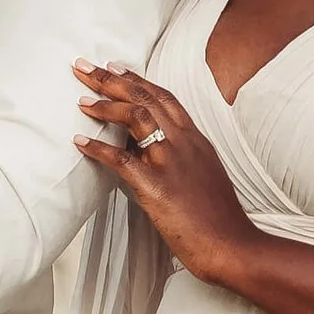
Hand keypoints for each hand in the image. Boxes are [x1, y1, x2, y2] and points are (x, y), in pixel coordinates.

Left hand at [73, 61, 258, 287]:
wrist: (232, 246)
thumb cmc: (218, 218)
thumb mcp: (203, 175)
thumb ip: (179, 157)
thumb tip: (145, 150)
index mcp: (195, 139)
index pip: (164, 97)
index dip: (137, 79)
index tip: (114, 67)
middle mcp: (184, 143)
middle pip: (145, 98)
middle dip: (111, 79)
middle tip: (85, 68)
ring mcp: (172, 163)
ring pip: (136, 118)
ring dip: (105, 105)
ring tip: (81, 101)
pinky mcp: (158, 187)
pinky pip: (122, 160)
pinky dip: (99, 148)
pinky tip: (81, 142)